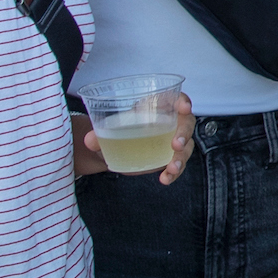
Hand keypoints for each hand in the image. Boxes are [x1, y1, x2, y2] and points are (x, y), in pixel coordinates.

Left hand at [73, 94, 196, 184]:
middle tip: (175, 145)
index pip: (177, 98)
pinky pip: (178, 164)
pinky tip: (165, 179)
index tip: (184, 108)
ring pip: (187, 147)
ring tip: (171, 168)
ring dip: (181, 158)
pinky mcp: (172, 156)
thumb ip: (100, 132)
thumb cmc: (123, 126)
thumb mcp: (112, 126)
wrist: (119, 142)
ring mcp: (175, 140)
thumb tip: (90, 140)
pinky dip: (173, 173)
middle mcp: (172, 121)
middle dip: (183, 134)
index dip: (183, 102)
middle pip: (186, 124)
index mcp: (159, 105)